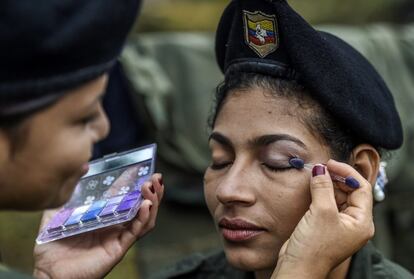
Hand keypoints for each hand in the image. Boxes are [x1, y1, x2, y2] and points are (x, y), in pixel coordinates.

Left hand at [33, 173, 163, 278]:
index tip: (142, 169)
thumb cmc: (51, 246)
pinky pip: (136, 233)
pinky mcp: (118, 248)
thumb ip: (68, 192)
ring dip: (152, 202)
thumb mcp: (57, 213)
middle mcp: (115, 225)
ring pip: (144, 219)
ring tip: (152, 188)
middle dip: (152, 192)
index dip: (136, 183)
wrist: (47, 272)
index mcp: (104, 216)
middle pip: (141, 207)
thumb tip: (80, 166)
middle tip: (155, 177)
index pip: (125, 196)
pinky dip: (143, 219)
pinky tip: (145, 206)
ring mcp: (118, 236)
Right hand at [273, 160, 374, 277]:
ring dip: (327, 184)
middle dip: (337, 178)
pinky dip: (320, 193)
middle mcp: (353, 223)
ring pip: (338, 196)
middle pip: (350, 191)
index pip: (361, 188)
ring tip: (315, 175)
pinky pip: (327, 204)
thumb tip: (320, 168)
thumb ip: (323, 187)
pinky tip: (312, 187)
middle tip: (321, 168)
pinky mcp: (325, 225)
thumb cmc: (313, 247)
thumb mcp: (321, 212)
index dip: (347, 173)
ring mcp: (339, 225)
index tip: (330, 164)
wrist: (297, 267)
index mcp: (361, 222)